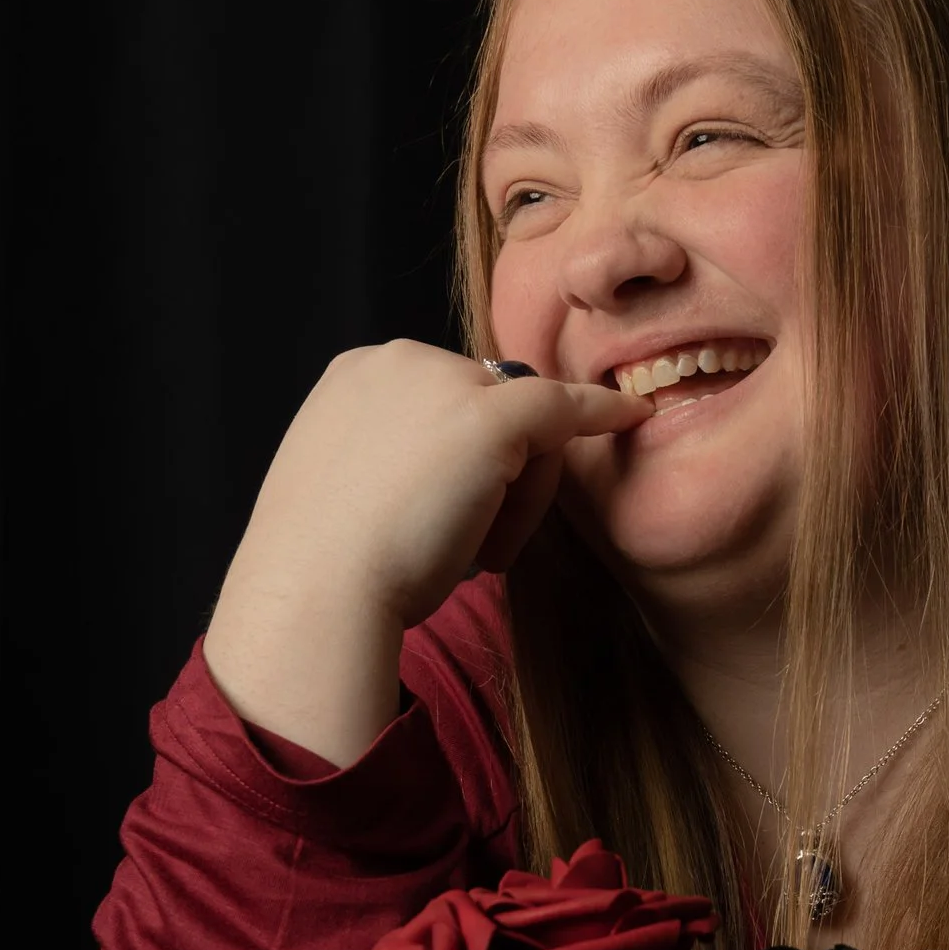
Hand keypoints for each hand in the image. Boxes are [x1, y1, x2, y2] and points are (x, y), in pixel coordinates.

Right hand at [203, 342, 648, 764]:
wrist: (316, 589)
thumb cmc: (327, 566)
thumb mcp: (350, 490)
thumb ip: (391, 461)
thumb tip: (440, 477)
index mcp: (355, 375)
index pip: (440, 399)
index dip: (459, 458)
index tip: (449, 506)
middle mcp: (398, 360)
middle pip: (485, 404)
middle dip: (491, 475)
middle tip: (456, 546)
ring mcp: (446, 383)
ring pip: (520, 424)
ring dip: (511, 497)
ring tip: (465, 552)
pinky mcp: (491, 417)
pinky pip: (564, 408)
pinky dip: (601, 412)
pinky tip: (632, 415)